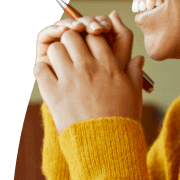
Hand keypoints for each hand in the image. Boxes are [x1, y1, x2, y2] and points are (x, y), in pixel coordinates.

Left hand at [34, 12, 144, 135]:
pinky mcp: (53, 93)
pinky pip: (40, 68)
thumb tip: (138, 58)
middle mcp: (88, 67)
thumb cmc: (123, 117)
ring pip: (55, 49)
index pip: (94, 36)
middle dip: (72, 41)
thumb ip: (134, 71)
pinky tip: (49, 74)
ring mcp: (69, 79)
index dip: (91, 39)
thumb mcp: (134, 92)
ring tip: (60, 64)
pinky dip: (43, 68)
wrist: (105, 143)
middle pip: (72, 36)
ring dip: (57, 53)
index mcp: (109, 65)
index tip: (90, 48)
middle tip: (72, 52)